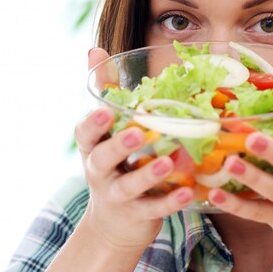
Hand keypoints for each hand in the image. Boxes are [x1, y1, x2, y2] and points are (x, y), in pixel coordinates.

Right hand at [73, 48, 194, 251]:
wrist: (114, 223)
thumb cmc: (113, 163)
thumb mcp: (105, 132)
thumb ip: (104, 92)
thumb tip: (95, 49)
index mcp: (92, 147)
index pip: (84, 134)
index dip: (92, 124)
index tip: (106, 111)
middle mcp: (99, 171)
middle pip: (102, 159)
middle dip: (118, 146)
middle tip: (138, 133)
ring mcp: (117, 196)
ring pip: (128, 186)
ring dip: (148, 175)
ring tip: (169, 163)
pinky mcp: (137, 215)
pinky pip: (153, 209)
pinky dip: (169, 201)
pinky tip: (188, 191)